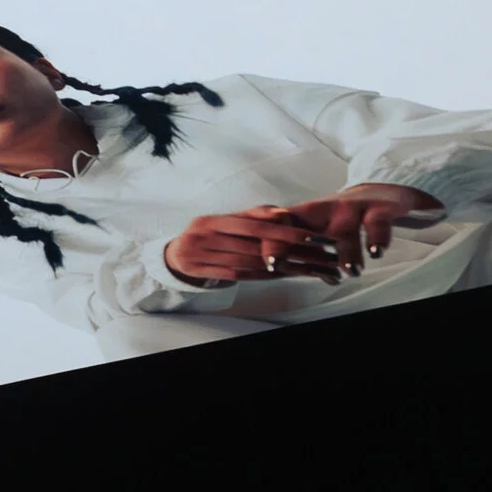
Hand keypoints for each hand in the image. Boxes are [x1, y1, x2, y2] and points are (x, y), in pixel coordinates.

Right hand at [164, 210, 349, 286]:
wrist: (175, 254)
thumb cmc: (209, 234)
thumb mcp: (228, 221)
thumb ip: (255, 215)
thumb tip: (282, 214)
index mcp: (213, 220)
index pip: (253, 226)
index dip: (282, 232)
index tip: (309, 237)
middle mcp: (204, 237)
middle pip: (252, 247)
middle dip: (286, 251)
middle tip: (315, 255)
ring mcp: (200, 257)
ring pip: (246, 264)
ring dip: (277, 267)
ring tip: (305, 267)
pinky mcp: (200, 273)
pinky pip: (235, 276)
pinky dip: (259, 276)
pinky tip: (279, 276)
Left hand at [266, 184, 444, 275]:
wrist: (385, 191)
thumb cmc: (346, 218)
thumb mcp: (322, 233)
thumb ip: (307, 257)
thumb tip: (286, 275)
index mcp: (310, 217)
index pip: (281, 230)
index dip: (268, 245)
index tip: (261, 264)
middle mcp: (327, 211)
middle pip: (303, 228)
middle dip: (285, 245)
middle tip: (274, 264)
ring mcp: (354, 209)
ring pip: (344, 231)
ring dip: (346, 252)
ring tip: (350, 271)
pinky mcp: (381, 208)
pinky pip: (378, 222)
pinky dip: (378, 237)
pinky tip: (377, 252)